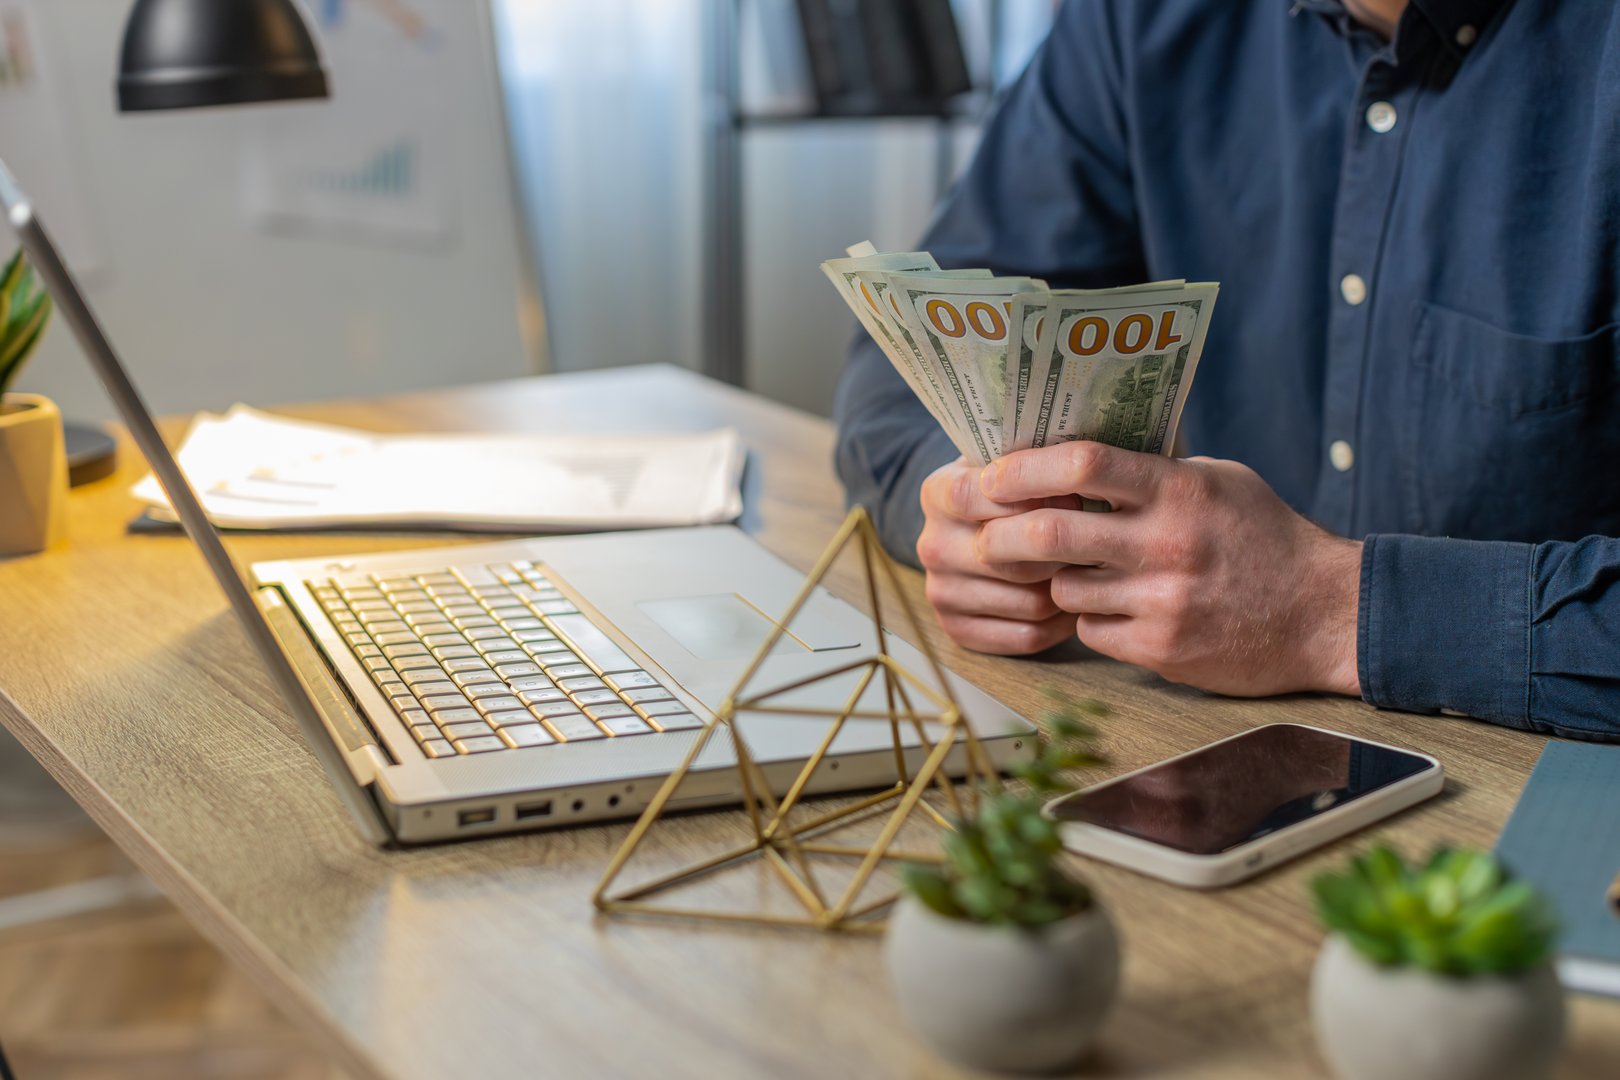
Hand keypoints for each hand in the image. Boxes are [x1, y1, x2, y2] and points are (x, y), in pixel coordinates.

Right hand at [916, 458, 1078, 654]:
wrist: (982, 531)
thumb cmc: (1015, 491)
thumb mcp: (1014, 461)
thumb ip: (1035, 460)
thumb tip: (1081, 475)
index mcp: (937, 494)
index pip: (972, 495)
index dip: (1029, 498)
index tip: (1073, 497)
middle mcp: (932, 545)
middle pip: (1007, 556)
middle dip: (1060, 550)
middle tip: (1096, 542)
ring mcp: (942, 591)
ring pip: (1028, 601)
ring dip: (1069, 589)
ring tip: (1093, 573)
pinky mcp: (958, 630)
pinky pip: (1028, 636)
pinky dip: (1061, 624)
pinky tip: (1074, 602)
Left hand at [976, 443, 1362, 696]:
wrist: (1325, 615)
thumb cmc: (1267, 538)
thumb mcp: (1219, 480)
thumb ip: (1155, 468)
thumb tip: (1079, 454)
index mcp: (1178, 489)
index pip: (1083, 462)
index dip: (1024, 467)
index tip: (992, 474)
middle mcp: (1166, 542)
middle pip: (1050, 531)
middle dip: (1003, 534)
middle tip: (986, 535)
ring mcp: (1162, 600)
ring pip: (1063, 587)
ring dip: (1055, 580)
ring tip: (1076, 572)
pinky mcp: (1161, 650)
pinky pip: (1091, 630)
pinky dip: (1090, 619)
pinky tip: (1115, 609)